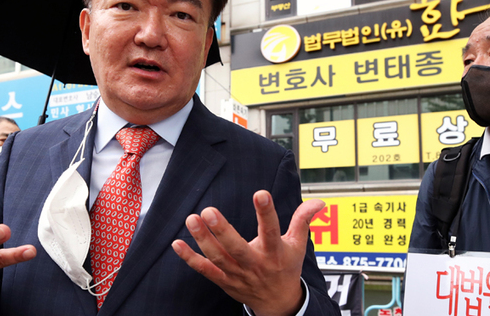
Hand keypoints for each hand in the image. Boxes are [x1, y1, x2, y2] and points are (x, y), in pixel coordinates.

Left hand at [172, 190, 324, 315]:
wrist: (278, 304)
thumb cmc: (286, 268)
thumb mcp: (298, 245)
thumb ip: (303, 220)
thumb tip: (319, 202)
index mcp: (274, 252)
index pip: (271, 230)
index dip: (266, 212)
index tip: (260, 193)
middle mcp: (255, 264)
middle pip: (237, 248)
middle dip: (222, 230)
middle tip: (208, 211)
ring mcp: (237, 274)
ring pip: (218, 258)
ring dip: (203, 240)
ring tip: (191, 218)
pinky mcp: (224, 280)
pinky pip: (204, 270)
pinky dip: (189, 258)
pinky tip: (178, 243)